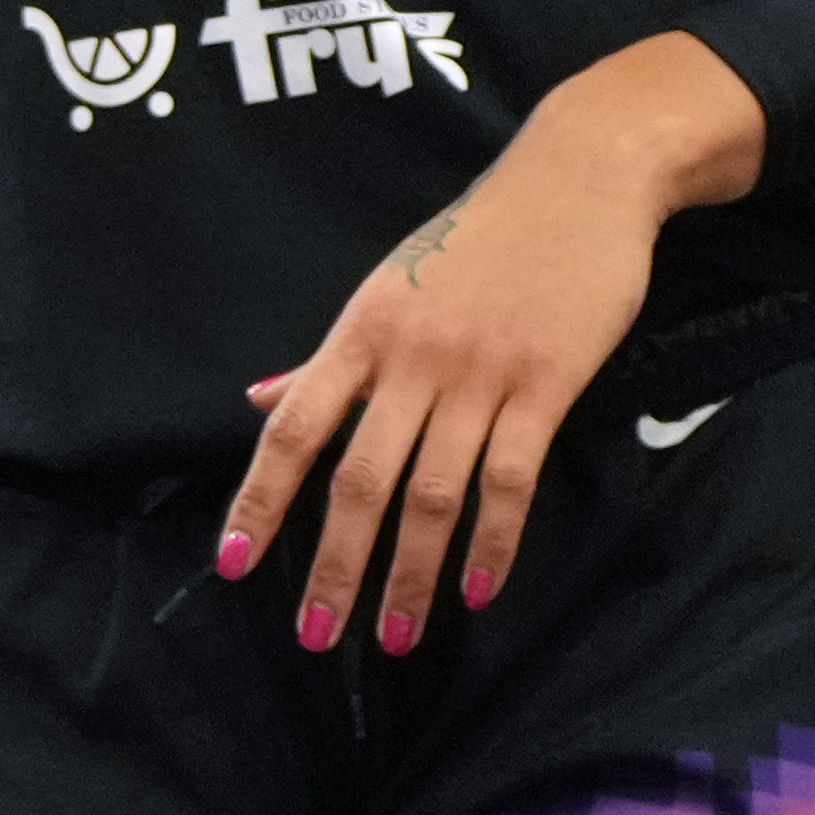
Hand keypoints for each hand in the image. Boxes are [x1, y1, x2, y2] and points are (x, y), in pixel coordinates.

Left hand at [219, 41, 742, 652]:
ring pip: (432, 492)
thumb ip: (327, 356)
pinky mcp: (546, 382)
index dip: (260, 500)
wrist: (580, 176)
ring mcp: (479, 372)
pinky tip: (479, 591)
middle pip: (358, 479)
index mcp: (362, 331)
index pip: (294, 428)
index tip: (233, 565)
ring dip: (412, 575)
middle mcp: (411, 357)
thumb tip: (257, 400)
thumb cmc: (479, 236)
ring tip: (396, 637)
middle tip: (317, 637)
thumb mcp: (391, 284)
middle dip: (333, 566)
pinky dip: (493, 541)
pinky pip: (510, 478)